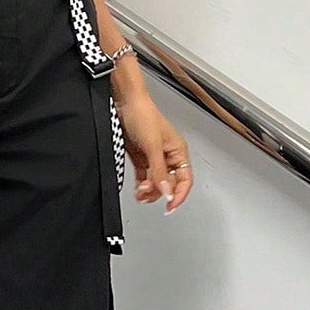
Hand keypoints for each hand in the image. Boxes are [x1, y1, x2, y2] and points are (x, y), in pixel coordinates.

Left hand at [115, 92, 193, 212]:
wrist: (125, 103)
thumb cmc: (143, 115)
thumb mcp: (153, 146)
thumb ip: (159, 171)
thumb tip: (166, 191)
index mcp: (178, 152)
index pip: (185, 180)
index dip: (179, 195)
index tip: (169, 206)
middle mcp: (168, 156)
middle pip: (169, 184)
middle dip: (159, 192)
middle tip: (147, 195)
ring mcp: (154, 157)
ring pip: (156, 182)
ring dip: (149, 190)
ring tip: (140, 192)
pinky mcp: (141, 157)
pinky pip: (145, 177)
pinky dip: (141, 185)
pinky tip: (137, 189)